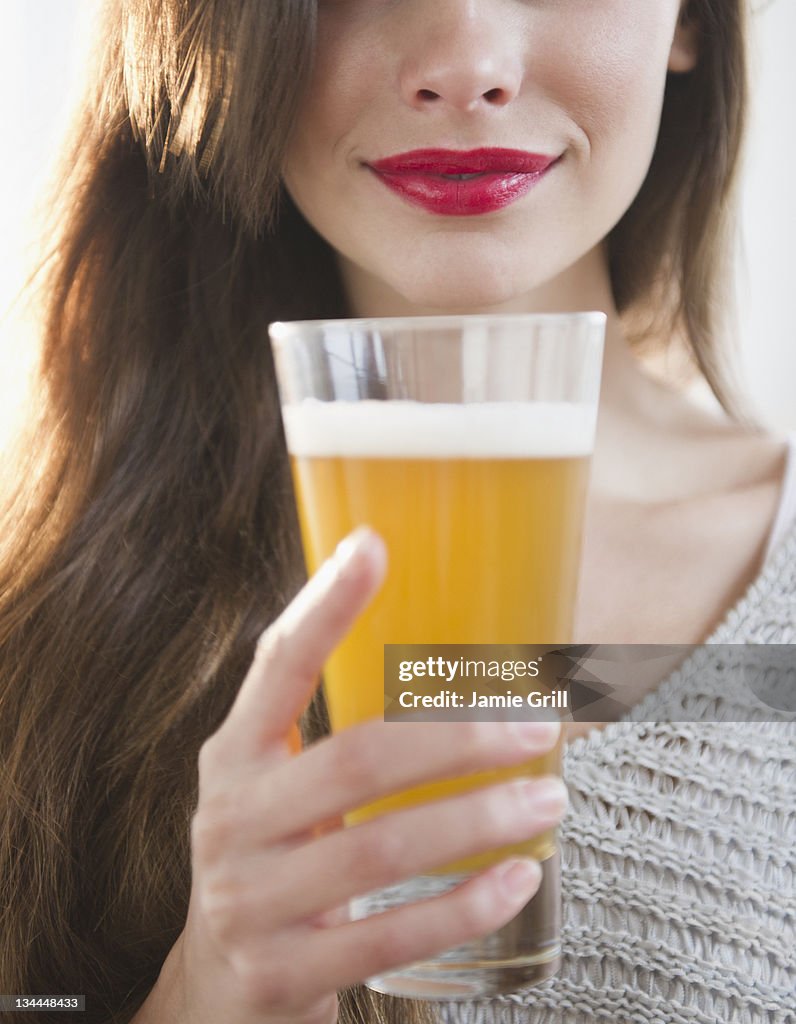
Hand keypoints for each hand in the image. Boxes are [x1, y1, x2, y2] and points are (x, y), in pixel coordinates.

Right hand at [136, 527, 565, 1023]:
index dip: (323, 606)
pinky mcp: (282, 972)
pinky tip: (519, 876)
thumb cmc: (273, 859)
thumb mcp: (277, 787)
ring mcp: (252, 901)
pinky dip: (464, 905)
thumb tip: (450, 671)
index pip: (277, 666)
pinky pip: (389, 934)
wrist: (215, 984)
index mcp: (235, 756)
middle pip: (356, 761)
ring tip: (549, 794)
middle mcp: (234, 819)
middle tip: (538, 721)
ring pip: (382, 847)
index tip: (372, 545)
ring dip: (479, 817)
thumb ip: (338, 738)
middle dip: (457, 737)